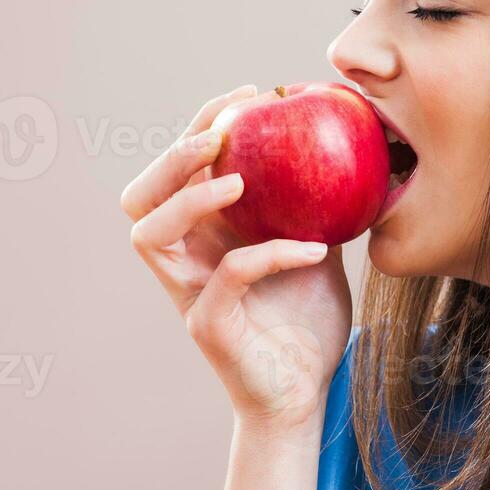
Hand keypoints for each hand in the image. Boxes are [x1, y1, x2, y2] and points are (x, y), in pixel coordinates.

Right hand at [121, 84, 353, 432]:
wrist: (307, 393)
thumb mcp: (317, 246)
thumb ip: (317, 202)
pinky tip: (314, 249)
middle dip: (173, 154)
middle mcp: (185, 258)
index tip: (249, 97)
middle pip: (140, 194)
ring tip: (239, 179)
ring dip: (189, 198)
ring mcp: (189, 292)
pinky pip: (227, 276)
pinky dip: (268, 254)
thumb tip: (349, 146)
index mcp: (204, 233)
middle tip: (222, 135)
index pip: (180, 167)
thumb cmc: (307, 322)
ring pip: (148, 233)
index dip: (203, 123)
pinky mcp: (207, 325)